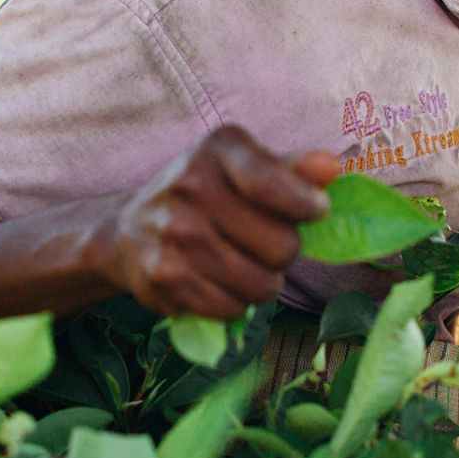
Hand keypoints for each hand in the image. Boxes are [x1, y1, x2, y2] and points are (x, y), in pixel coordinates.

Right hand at [105, 127, 338, 319]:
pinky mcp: (162, 276)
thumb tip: (331, 168)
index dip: (305, 205)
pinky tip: (217, 282)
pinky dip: (233, 304)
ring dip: (262, 283)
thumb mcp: (243, 168)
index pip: (272, 184)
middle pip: (281, 247)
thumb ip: (292, 169)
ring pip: (260, 286)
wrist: (128, 229)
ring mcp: (173, 233)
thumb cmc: (204, 195)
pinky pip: (230, 309)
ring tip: (243, 266)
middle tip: (265, 245)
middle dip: (283, 253)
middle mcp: (189, 186)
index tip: (315, 211)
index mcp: (219, 148)